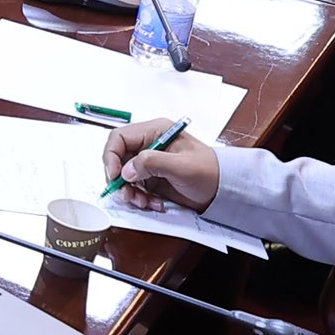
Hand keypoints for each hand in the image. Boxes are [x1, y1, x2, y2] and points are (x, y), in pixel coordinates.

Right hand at [103, 125, 221, 213]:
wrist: (222, 190)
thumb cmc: (210, 172)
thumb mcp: (182, 166)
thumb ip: (152, 163)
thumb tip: (126, 170)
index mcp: (155, 131)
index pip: (119, 138)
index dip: (111, 156)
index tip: (115, 175)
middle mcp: (148, 144)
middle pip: (117, 158)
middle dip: (120, 179)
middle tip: (128, 194)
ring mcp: (148, 162)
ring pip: (123, 176)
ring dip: (129, 191)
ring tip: (143, 201)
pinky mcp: (150, 178)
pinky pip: (134, 188)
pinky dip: (139, 198)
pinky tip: (153, 203)